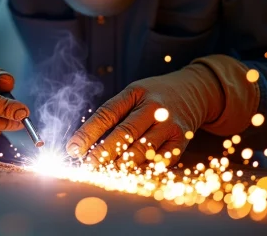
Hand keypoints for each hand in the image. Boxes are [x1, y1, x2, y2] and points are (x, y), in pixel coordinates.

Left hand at [65, 64, 223, 166]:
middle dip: (103, 151)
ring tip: (106, 173)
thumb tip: (86, 142)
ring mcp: (169, 124)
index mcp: (135, 93)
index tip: (73, 148)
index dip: (88, 132)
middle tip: (88, 165)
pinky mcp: (181, 140)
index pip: (107, 113)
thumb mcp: (133, 93)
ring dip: (122, 164)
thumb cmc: (154, 95)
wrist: (193, 90)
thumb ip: (113, 113)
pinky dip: (144, 169)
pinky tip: (130, 175)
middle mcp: (153, 108)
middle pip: (125, 132)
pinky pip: (160, 160)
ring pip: (142, 149)